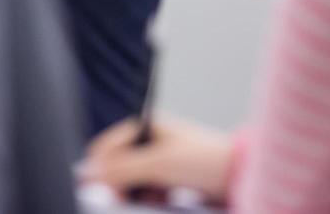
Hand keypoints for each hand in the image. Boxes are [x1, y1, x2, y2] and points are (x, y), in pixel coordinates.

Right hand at [79, 115, 232, 199]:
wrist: (240, 177)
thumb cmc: (204, 160)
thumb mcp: (159, 164)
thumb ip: (122, 169)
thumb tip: (88, 174)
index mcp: (143, 128)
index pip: (105, 148)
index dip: (100, 170)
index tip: (103, 193)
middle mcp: (147, 142)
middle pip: (115, 167)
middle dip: (118, 185)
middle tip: (123, 201)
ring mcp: (157, 162)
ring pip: (129, 183)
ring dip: (135, 194)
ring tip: (153, 198)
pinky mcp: (166, 181)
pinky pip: (145, 193)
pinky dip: (149, 199)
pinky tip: (163, 201)